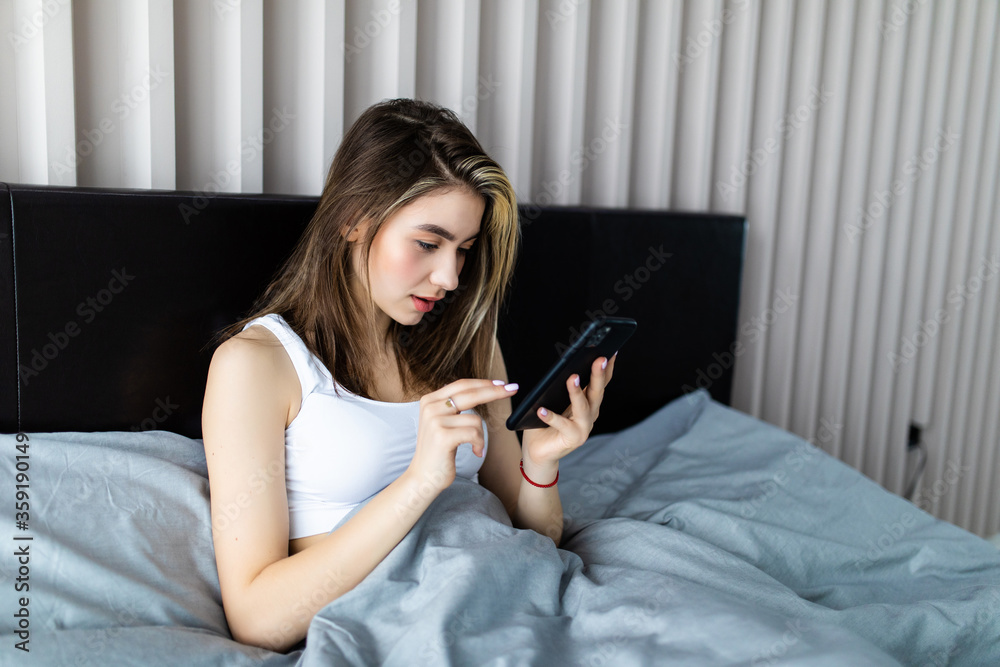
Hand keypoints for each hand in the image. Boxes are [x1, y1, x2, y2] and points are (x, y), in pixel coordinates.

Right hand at [406, 378, 518, 493]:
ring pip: (475, 419)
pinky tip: (475, 452)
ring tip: (475, 446)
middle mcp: (430, 407)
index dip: (483, 383)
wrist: (423, 476)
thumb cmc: (438, 451)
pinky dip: (479, 444)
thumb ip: (454, 406)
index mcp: (430, 400)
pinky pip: (474, 433)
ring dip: (481, 436)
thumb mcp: (443, 422)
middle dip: (494, 392)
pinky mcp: (443, 436)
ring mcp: (435, 421)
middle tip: (512, 390)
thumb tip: (481, 389)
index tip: (501, 383)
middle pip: (470, 393)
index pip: (461, 385)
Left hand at [521, 353, 617, 468]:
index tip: (611, 351)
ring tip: (572, 378)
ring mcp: (583, 427)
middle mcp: (590, 414)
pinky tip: (541, 410)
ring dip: (577, 393)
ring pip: (583, 408)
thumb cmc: (545, 423)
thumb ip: (560, 387)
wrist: (539, 452)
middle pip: (596, 392)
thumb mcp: (555, 400)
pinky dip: (551, 417)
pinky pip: (561, 425)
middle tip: (599, 359)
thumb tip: (563, 367)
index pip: (601, 383)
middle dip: (598, 375)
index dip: (607, 368)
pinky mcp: (572, 439)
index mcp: (589, 403)